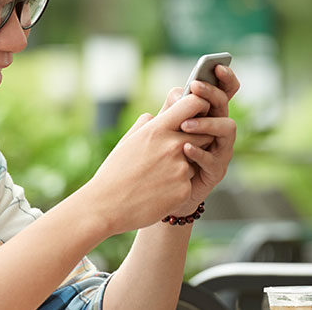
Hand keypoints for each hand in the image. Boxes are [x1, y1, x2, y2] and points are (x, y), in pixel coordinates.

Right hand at [76, 93, 215, 233]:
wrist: (106, 206)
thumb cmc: (114, 172)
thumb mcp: (127, 140)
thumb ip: (145, 125)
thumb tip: (154, 116)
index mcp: (158, 129)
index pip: (194, 104)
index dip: (200, 106)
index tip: (196, 114)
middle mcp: (173, 146)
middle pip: (205, 134)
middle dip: (196, 140)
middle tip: (176, 152)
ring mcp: (181, 169)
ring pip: (196, 162)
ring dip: (185, 166)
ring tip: (159, 177)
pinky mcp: (184, 190)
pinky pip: (189, 183)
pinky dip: (178, 187)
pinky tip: (159, 192)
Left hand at [165, 64, 239, 215]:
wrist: (162, 190)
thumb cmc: (166, 153)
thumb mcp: (166, 127)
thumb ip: (173, 109)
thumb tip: (178, 90)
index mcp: (210, 115)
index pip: (225, 91)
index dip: (226, 78)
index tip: (218, 67)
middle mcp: (220, 130)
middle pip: (225, 106)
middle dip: (212, 94)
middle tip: (195, 86)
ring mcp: (221, 151)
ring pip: (227, 130)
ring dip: (207, 123)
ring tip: (185, 124)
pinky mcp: (216, 172)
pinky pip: (213, 160)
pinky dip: (199, 153)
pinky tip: (185, 148)